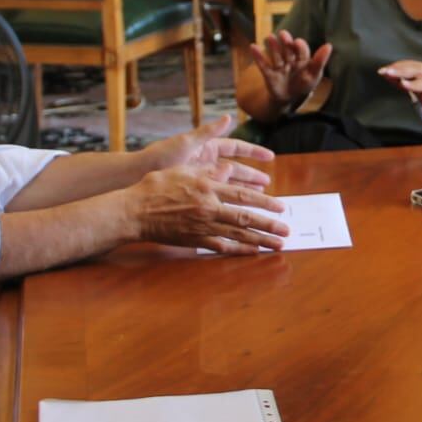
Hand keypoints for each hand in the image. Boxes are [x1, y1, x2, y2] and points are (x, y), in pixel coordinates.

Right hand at [130, 164, 289, 254]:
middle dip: (269, 225)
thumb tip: (228, 169)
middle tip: (286, 230)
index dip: (265, 202)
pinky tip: (253, 252)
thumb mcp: (183, 171)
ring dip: (261, 240)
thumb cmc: (155, 187)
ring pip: (238, 235)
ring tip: (279, 244)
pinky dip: (239, 250)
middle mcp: (209, 209)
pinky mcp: (195, 240)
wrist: (135, 212)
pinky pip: (222, 247)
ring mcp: (202, 227)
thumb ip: (208, 171)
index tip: (281, 207)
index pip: (244, 196)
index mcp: (208, 188)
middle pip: (246, 218)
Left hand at [140, 113, 274, 188]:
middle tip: (268, 184)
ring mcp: (199, 176)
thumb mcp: (186, 143)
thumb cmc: (160, 157)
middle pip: (235, 168)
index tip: (270, 157)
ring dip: (243, 189)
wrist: (136, 176)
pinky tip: (238, 208)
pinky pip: (216, 194)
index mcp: (205, 147)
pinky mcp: (193, 190)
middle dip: (251, 175)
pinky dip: (228, 200)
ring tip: (258, 198)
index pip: (235, 147)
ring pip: (227, 183)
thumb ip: (208, 132)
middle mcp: (205, 161)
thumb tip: (228, 118)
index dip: (253, 151)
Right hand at [247, 31, 332, 109]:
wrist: (289, 100)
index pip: (301, 50)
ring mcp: (279, 66)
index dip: (299, 46)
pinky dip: (258, 56)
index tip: (297, 42)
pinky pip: (263, 65)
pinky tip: (253, 46)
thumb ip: (319, 61)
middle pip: (288, 50)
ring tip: (270, 38)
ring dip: (273, 47)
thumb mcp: (314, 75)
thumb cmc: (303, 85)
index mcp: (302, 59)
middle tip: (283, 34)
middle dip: (285, 42)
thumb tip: (329, 45)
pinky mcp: (269, 74)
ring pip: (276, 55)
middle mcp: (290, 60)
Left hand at [378, 60, 421, 129]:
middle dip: (403, 71)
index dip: (397, 66)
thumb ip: (402, 81)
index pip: (410, 65)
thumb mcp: (415, 90)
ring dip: (415, 83)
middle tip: (389, 73)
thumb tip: (385, 73)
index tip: (383, 70)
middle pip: (418, 71)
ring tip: (403, 84)